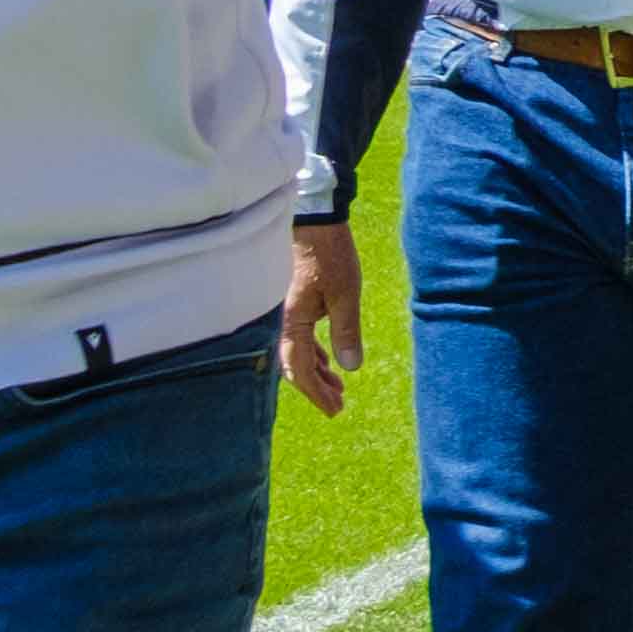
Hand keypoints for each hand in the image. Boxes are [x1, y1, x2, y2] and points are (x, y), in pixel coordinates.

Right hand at [282, 221, 367, 411]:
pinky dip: (314, 355)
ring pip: (298, 354)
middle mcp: (282, 322)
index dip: (317, 393)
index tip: (335, 410)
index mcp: (292, 322)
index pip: (300, 370)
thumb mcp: (345, 295)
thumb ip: (346, 332)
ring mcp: (286, 314)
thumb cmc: (329, 256)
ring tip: (338, 389)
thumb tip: (350, 368)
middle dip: (316, 388)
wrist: (314, 221)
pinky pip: (300, 339)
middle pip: (295, 367)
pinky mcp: (293, 305)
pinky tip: (329, 364)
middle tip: (338, 406)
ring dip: (317, 373)